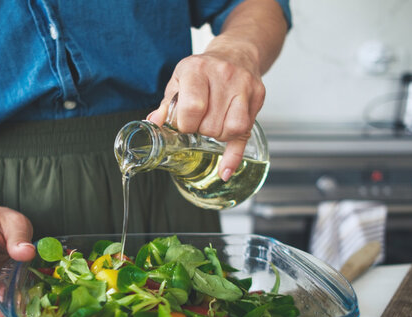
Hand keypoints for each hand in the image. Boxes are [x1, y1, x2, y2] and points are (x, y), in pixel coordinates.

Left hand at [148, 43, 265, 181]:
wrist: (235, 53)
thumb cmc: (203, 70)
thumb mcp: (179, 79)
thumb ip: (167, 104)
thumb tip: (153, 124)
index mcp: (197, 69)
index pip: (192, 108)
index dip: (185, 125)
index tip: (184, 125)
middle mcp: (223, 76)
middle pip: (211, 124)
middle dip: (202, 130)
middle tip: (200, 122)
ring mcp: (244, 86)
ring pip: (232, 129)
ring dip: (218, 136)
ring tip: (213, 126)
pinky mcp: (258, 96)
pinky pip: (246, 132)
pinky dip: (234, 155)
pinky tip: (225, 169)